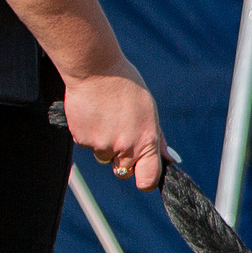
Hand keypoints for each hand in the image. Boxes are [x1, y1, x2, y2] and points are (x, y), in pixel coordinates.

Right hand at [64, 66, 164, 190]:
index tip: (145, 175)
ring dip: (105, 144)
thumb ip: (157, 139)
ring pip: (104, 156)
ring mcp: (101, 145)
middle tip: (122, 134)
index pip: (148, 179)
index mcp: (146, 141)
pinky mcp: (82, 140)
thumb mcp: (150, 111)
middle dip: (124, 159)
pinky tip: (94, 114)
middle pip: (123, 171)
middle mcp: (124, 147)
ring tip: (107, 117)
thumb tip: (169, 159)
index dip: (146, 181)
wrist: (95, 71)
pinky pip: (88, 144)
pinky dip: (90, 134)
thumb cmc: (126, 88)